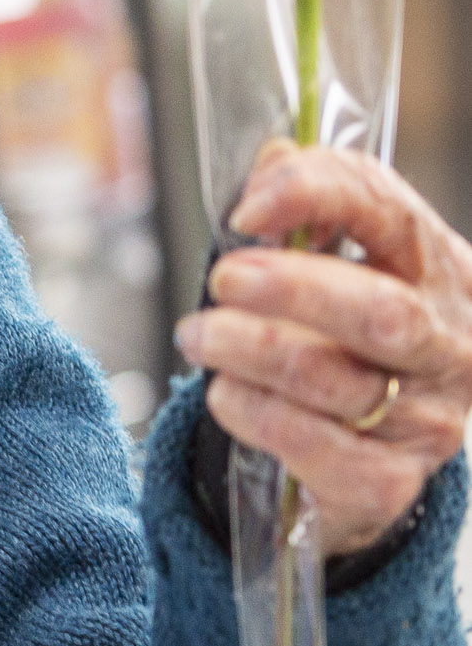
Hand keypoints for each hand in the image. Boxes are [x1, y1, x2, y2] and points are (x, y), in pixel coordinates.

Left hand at [172, 141, 471, 556]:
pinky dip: (257, 416)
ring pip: (333, 382)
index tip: (250, 207)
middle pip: (379, 313)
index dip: (318, 197)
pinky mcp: (389, 482)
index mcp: (439, 269)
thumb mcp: (347, 265)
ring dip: (250, 352)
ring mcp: (428, 419)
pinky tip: (226, 395)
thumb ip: (313, 212)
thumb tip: (269, 163)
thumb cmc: (353, 341)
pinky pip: (316, 448)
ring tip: (198, 335)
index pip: (391, 212)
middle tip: (223, 279)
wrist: (382, 452)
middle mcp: (448, 344)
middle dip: (291, 290)